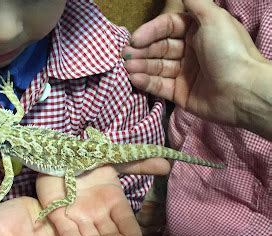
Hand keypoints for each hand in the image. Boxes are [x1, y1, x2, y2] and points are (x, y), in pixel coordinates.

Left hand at [36, 160, 169, 235]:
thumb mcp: (115, 159)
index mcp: (113, 202)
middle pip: (110, 234)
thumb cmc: (88, 157)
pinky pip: (69, 234)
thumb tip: (168, 165)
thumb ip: (139, 164)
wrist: (58, 152)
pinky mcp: (58, 216)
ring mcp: (79, 217)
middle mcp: (98, 214)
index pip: (127, 224)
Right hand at [122, 0, 266, 126]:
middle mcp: (189, 51)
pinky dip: (146, 82)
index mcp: (198, 31)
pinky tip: (134, 79)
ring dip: (140, 66)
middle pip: (159, 48)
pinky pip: (159, 86)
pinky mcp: (180, 93)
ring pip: (157, 67)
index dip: (150, 32)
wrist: (243, 90)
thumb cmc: (228, 51)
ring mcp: (184, 74)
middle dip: (141, 51)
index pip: (166, 28)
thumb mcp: (213, 18)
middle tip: (124, 56)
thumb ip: (195, 2)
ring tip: (126, 67)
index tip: (135, 39)